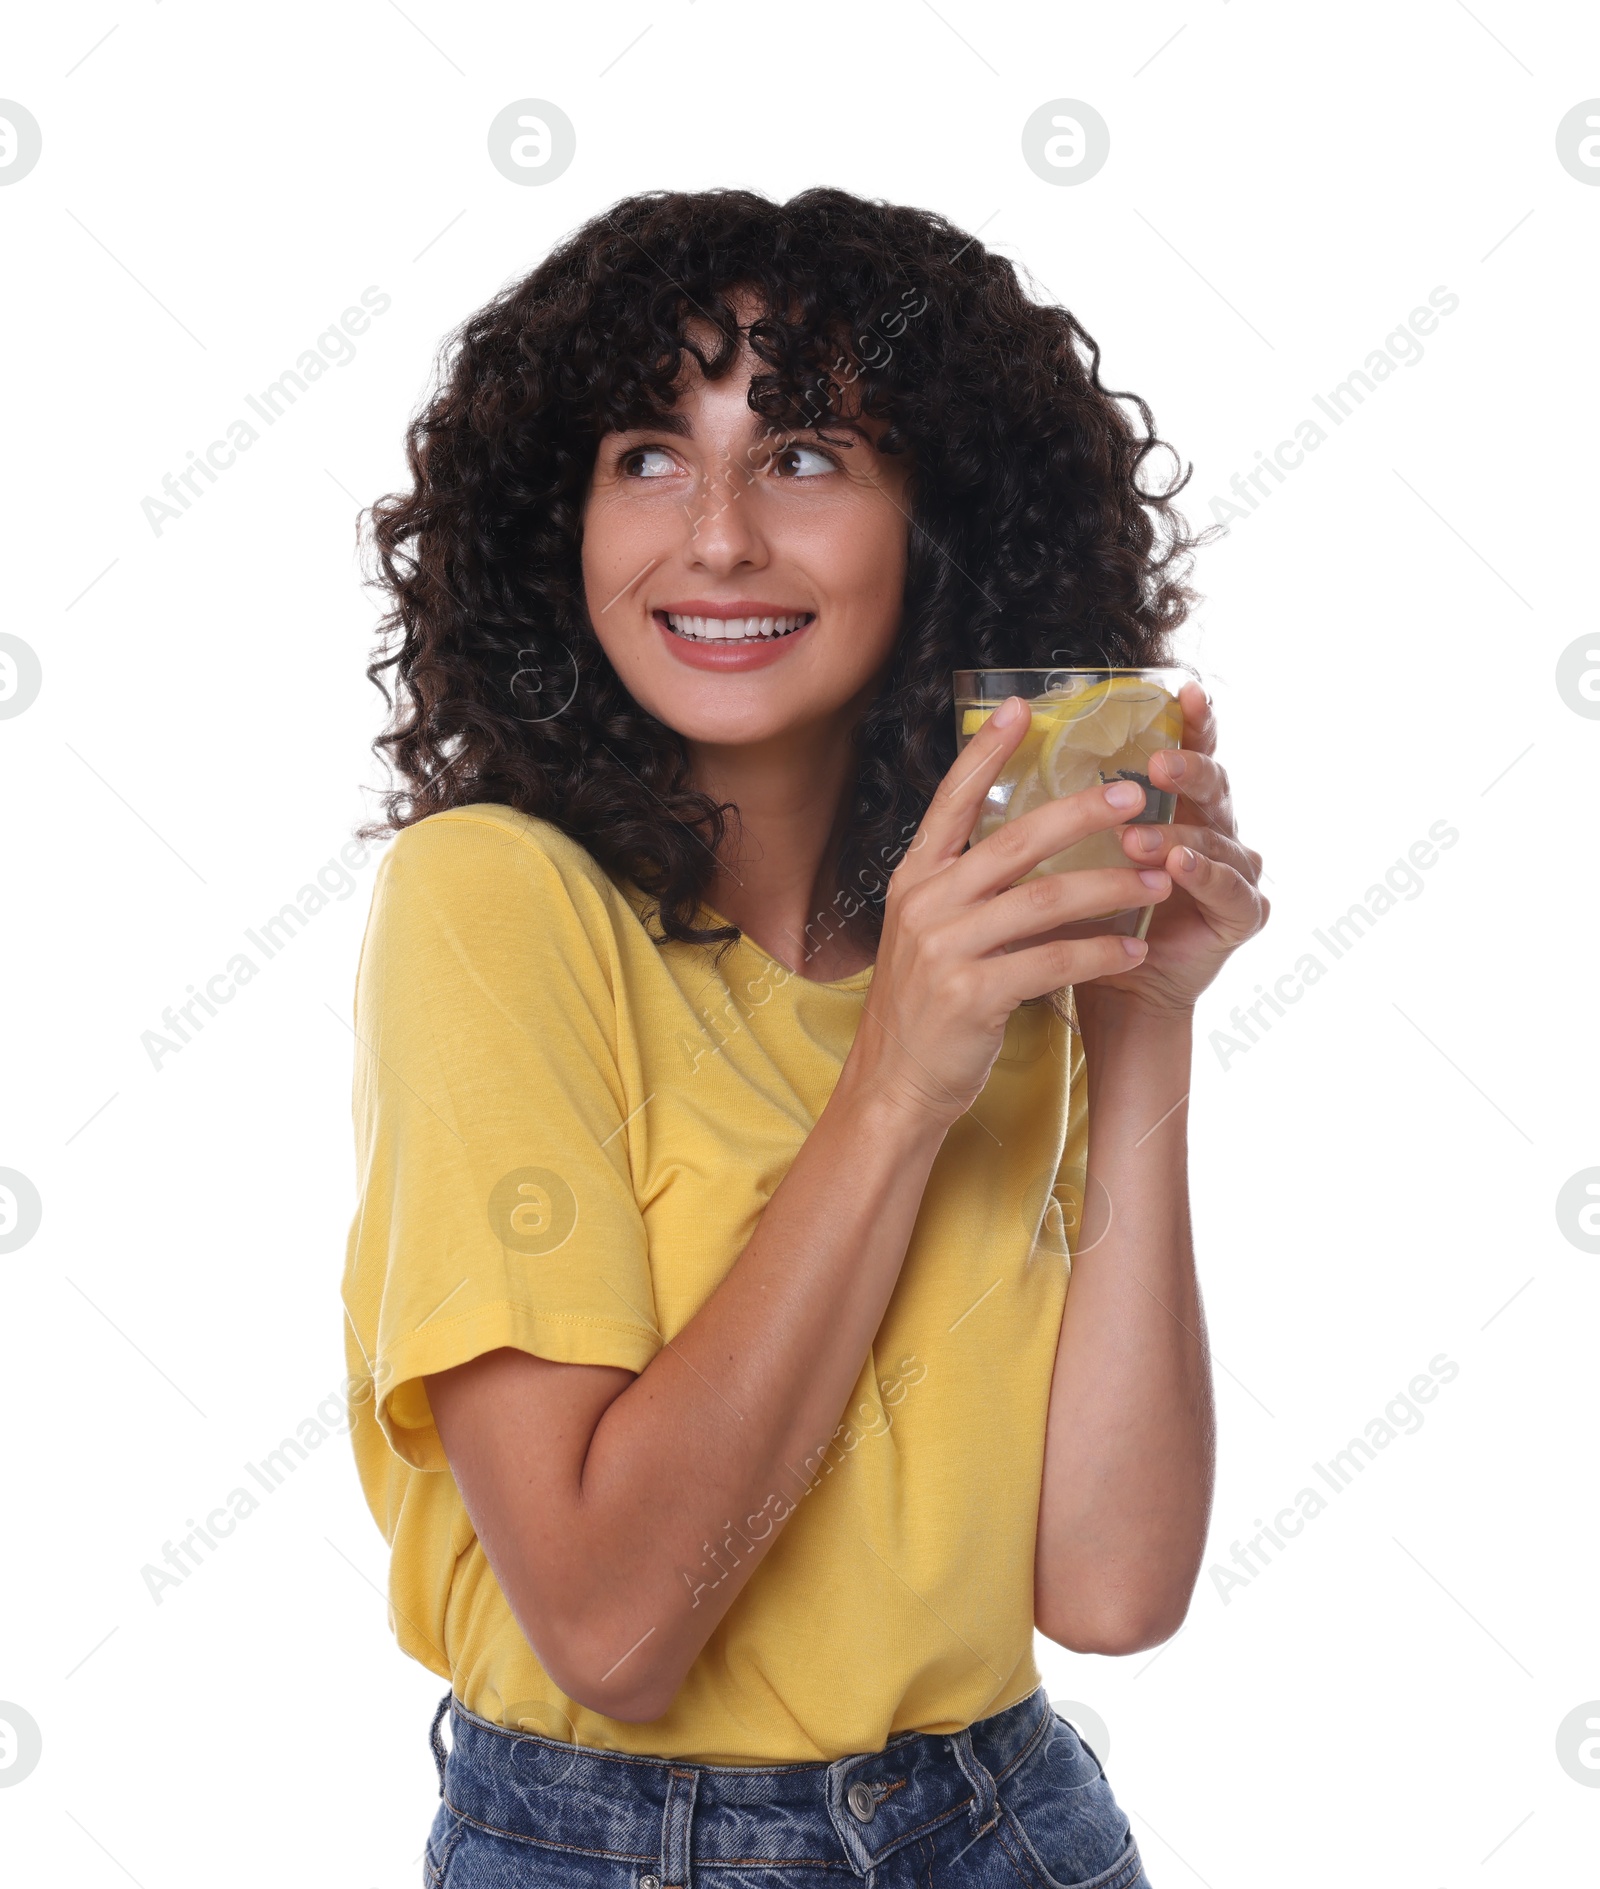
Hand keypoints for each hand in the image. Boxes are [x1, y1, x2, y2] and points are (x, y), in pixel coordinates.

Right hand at [842, 696, 1175, 1129]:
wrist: (895, 1083)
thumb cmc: (926, 1006)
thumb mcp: (930, 931)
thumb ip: (966, 885)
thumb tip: (1027, 839)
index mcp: (915, 879)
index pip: (952, 801)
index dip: (987, 753)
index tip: (1024, 708)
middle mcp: (925, 903)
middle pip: (1014, 841)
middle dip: (1082, 813)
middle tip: (1137, 796)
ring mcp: (944, 948)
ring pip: (1044, 899)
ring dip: (1110, 885)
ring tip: (1159, 877)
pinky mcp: (972, 994)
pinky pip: (1053, 960)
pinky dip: (1100, 951)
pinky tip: (1135, 946)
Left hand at [1079, 680, 1268, 1021]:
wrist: (1111, 991)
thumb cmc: (1086, 920)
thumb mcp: (1065, 857)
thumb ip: (1056, 810)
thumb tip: (1002, 747)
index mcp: (1176, 806)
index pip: (1189, 751)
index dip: (1193, 721)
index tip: (1183, 690)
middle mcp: (1212, 830)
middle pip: (1213, 785)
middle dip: (1188, 769)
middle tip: (1157, 763)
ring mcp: (1235, 871)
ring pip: (1215, 838)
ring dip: (1176, 834)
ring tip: (1138, 837)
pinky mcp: (1242, 915)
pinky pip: (1230, 889)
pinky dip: (1204, 876)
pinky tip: (1179, 866)